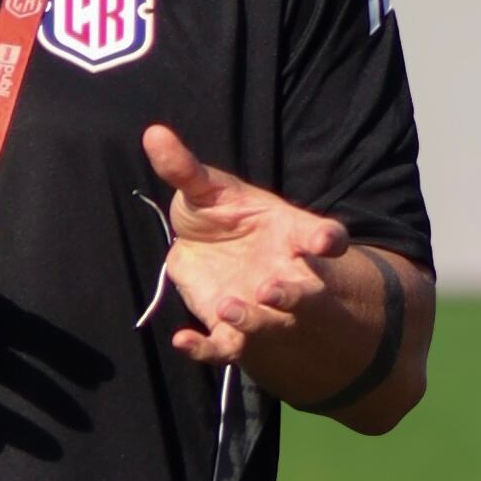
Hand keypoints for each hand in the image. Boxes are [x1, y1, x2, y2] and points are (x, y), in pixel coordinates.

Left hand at [144, 125, 347, 364]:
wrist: (202, 251)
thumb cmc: (220, 215)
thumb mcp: (204, 189)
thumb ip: (184, 169)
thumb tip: (152, 132)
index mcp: (290, 235)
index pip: (321, 237)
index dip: (327, 241)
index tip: (328, 243)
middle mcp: (283, 275)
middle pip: (304, 293)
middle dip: (294, 294)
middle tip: (272, 288)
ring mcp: (260, 306)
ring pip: (266, 323)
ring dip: (253, 320)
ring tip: (229, 306)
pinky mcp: (231, 330)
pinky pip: (224, 347)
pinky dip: (204, 348)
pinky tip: (182, 340)